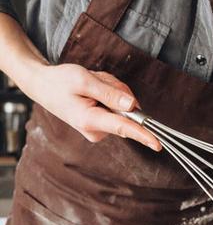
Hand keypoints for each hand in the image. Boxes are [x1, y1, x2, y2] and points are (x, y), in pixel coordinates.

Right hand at [21, 64, 159, 150]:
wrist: (42, 85)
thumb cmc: (60, 81)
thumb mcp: (84, 80)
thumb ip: (110, 93)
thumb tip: (133, 106)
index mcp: (89, 120)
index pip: (123, 128)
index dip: (143, 135)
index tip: (158, 144)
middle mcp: (96, 129)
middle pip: (127, 109)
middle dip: (117, 90)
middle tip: (96, 82)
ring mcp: (99, 128)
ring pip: (124, 105)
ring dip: (112, 90)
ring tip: (91, 86)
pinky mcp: (102, 124)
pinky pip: (118, 106)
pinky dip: (109, 93)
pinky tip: (93, 90)